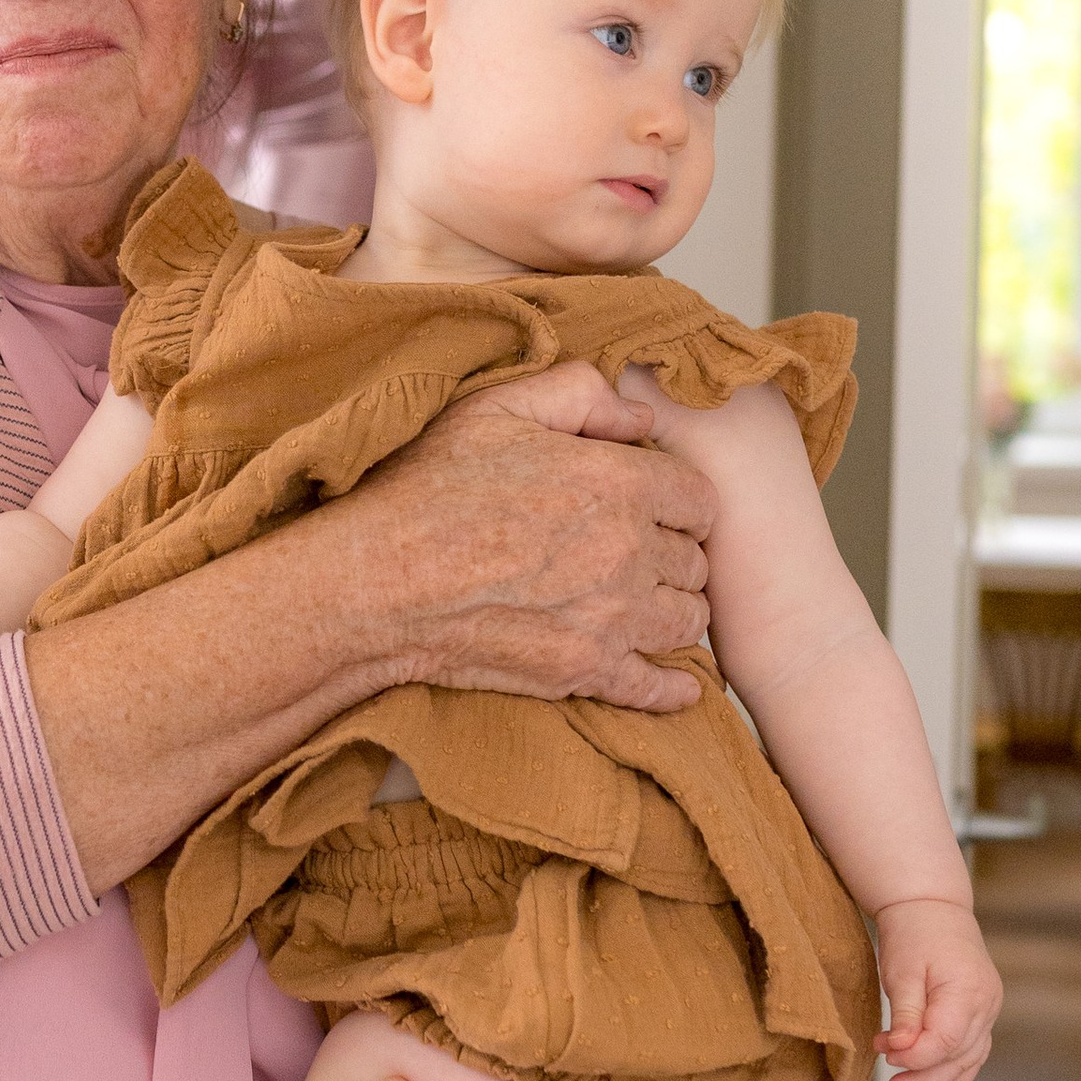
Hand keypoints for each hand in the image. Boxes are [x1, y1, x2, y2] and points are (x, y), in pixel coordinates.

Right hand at [345, 365, 716, 719]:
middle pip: (694, 562)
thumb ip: (579, 393)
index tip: (654, 508)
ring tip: (644, 605)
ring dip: (672, 611)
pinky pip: (660, 687)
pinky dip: (674, 686)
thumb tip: (639, 415)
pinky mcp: (586, 672)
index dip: (679, 502)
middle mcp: (630, 552)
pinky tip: (676, 681)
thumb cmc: (430, 490)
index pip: (700, 499)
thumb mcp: (496, 408)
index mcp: (620, 483)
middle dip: (672, 556)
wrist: (380, 583)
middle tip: (638, 555)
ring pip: (688, 621)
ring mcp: (613, 619)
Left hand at [876, 896, 1000, 1080]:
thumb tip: (902, 1051)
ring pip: (968, 1057)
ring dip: (937, 1078)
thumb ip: (907, 1013)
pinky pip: (975, 1049)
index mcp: (968, 991)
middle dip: (922, 1075)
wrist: (933, 907)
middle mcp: (986, 1004)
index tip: (885, 1053)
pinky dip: (958, 1071)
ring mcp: (989, 1008)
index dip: (915, 1056)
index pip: (945, 1041)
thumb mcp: (902, 970)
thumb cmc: (914, 933)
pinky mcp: (982, 1011)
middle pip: (958, 1055)